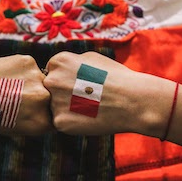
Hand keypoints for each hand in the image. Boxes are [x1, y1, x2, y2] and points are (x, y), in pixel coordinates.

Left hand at [0, 55, 52, 135]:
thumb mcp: (17, 128)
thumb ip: (38, 121)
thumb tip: (53, 111)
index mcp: (42, 121)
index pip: (56, 117)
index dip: (47, 113)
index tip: (36, 111)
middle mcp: (44, 99)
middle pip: (53, 97)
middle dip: (42, 97)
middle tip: (23, 97)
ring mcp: (37, 78)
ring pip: (43, 80)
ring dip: (33, 83)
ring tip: (12, 86)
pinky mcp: (29, 62)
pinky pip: (33, 68)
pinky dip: (24, 72)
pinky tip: (8, 76)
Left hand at [44, 52, 173, 135]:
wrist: (132, 100)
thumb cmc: (116, 77)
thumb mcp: (92, 58)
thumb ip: (72, 62)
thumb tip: (60, 68)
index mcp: (58, 62)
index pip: (51, 72)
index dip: (66, 80)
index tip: (81, 85)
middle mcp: (52, 80)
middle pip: (49, 90)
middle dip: (63, 94)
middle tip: (84, 98)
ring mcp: (54, 102)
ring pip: (54, 107)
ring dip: (66, 109)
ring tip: (88, 108)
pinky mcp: (60, 122)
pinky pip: (60, 122)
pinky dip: (71, 122)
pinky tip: (88, 119)